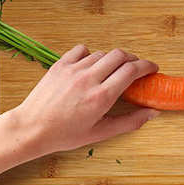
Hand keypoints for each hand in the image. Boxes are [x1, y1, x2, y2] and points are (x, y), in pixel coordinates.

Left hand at [12, 45, 159, 157]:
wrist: (31, 129)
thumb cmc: (64, 135)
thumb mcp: (100, 132)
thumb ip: (130, 122)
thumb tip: (152, 113)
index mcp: (101, 97)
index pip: (132, 70)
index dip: (146, 66)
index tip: (152, 68)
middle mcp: (89, 79)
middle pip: (120, 55)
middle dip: (133, 59)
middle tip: (136, 68)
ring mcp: (74, 69)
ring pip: (102, 53)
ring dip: (112, 59)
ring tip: (112, 71)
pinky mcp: (60, 64)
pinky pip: (82, 50)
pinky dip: (91, 55)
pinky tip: (91, 66)